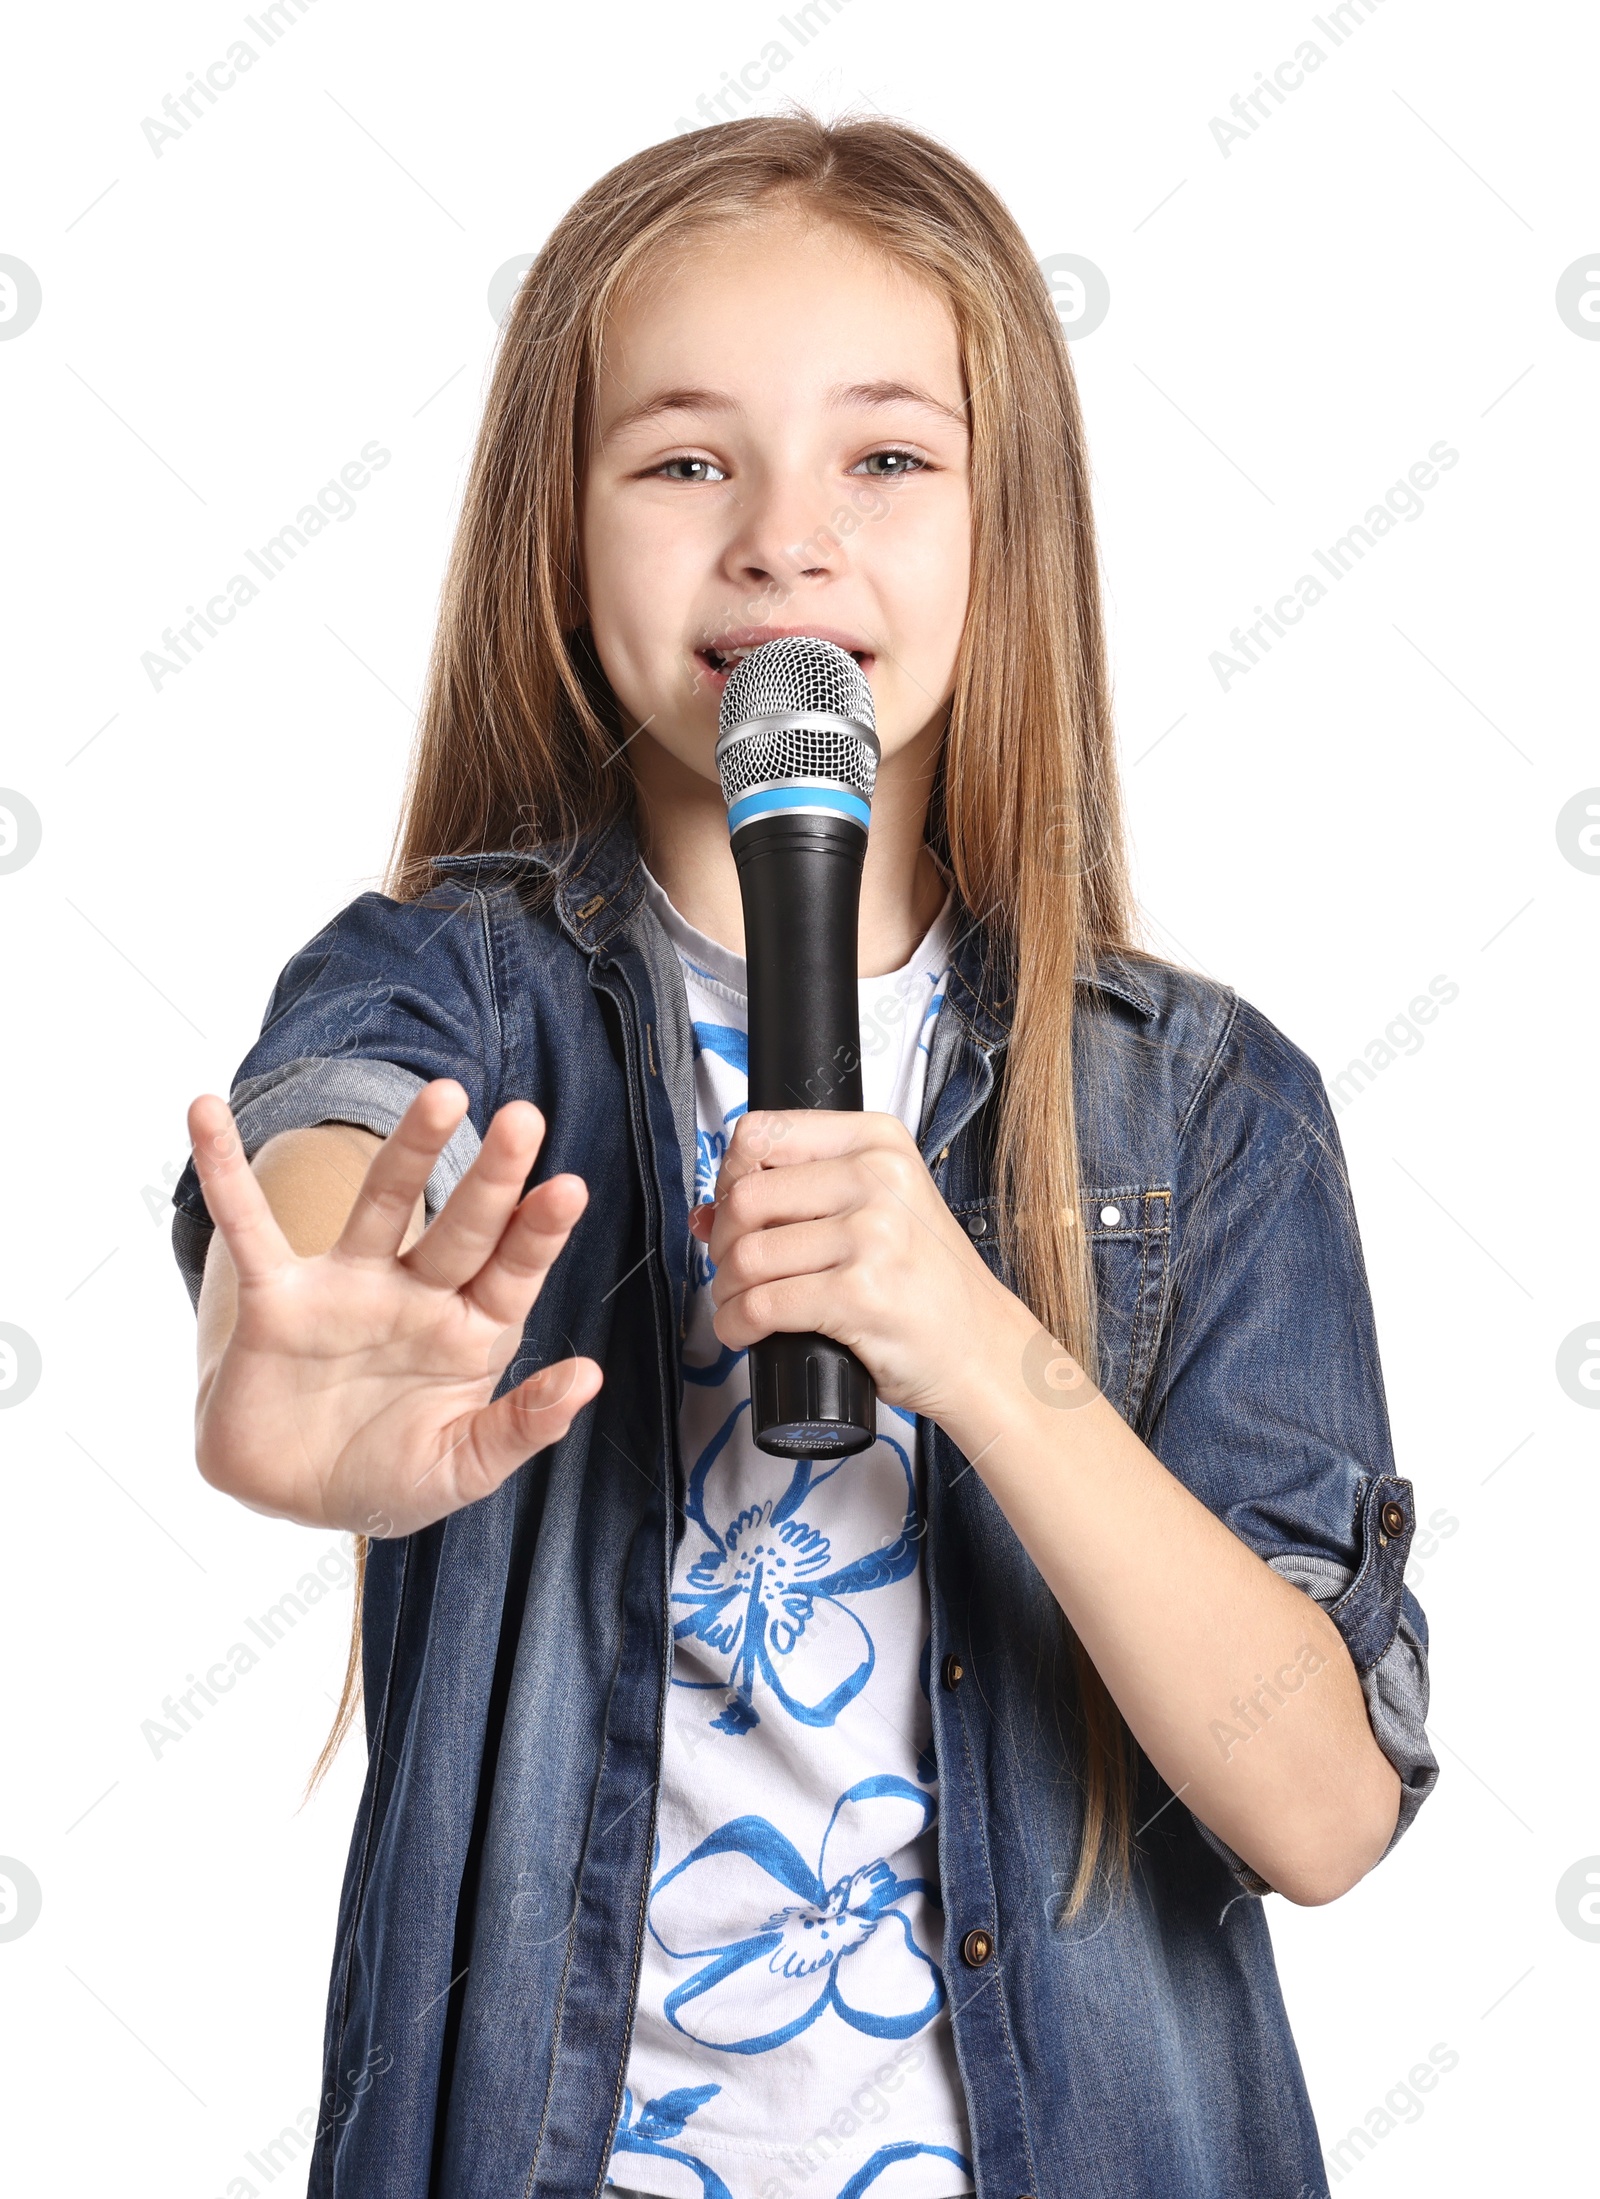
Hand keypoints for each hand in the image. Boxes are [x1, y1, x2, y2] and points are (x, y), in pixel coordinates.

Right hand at [188, 1080, 601, 1536]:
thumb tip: (589, 1376)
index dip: (539, 1233)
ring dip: (410, 1149)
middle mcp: (416, 1294)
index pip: (514, 1271)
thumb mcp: (462, 1467)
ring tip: (443, 1094)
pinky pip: (248, 1226)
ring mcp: (349, 1287)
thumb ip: (521, 1426)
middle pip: (463, 1225)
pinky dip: (224, 1170)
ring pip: (384, 1204)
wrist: (291, 1500)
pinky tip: (206, 1112)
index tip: (569, 1189)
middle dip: (494, 1176)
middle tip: (525, 1119)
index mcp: (470, 1332)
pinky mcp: (279, 1298)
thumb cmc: (388, 1477)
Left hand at [691, 1108, 1029, 1424]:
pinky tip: (745, 1332)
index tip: (735, 1210)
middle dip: (723, 1241)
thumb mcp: (877, 1210)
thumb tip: (707, 1212)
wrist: (981, 1347)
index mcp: (878, 1141)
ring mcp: (872, 1234)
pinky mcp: (860, 1294)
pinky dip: (736, 1324)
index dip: (730, 1177)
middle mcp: (878, 1176)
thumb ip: (798, 1197)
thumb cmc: (926, 1282)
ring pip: (747, 1254)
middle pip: (745, 1195)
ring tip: (740, 1304)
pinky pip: (762, 1305)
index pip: (762, 1133)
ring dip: (726, 1289)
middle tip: (735, 1269)